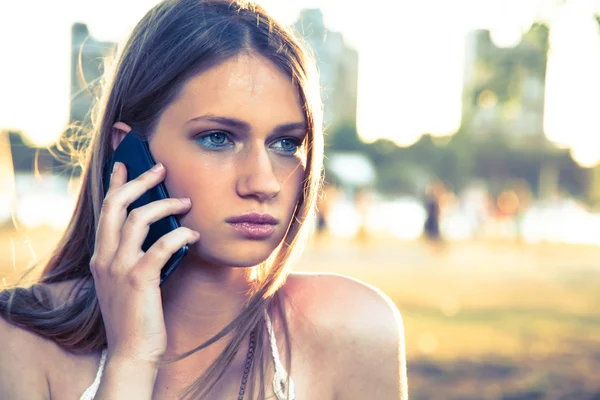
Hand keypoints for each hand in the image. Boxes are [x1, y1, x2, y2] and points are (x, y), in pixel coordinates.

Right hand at [90, 162, 198, 363]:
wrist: (133, 350)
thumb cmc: (137, 314)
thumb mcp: (128, 279)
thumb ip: (135, 254)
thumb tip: (163, 227)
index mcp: (101, 256)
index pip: (105, 210)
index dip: (116, 183)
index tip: (125, 163)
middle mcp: (104, 258)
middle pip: (116, 205)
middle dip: (139, 181)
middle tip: (160, 168)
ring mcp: (119, 268)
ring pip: (138, 219)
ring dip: (165, 205)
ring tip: (186, 202)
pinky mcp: (139, 279)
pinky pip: (161, 245)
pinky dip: (180, 235)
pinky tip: (194, 235)